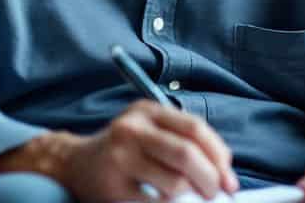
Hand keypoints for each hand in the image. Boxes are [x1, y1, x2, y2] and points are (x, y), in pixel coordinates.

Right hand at [65, 100, 238, 202]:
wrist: (74, 165)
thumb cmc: (125, 151)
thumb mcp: (151, 133)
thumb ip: (185, 142)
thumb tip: (225, 174)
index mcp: (147, 111)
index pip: (195, 129)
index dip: (219, 155)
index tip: (230, 179)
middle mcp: (132, 129)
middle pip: (187, 154)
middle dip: (210, 179)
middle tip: (216, 194)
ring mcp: (120, 157)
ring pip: (175, 182)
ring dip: (190, 196)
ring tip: (186, 197)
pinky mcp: (113, 186)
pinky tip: (161, 199)